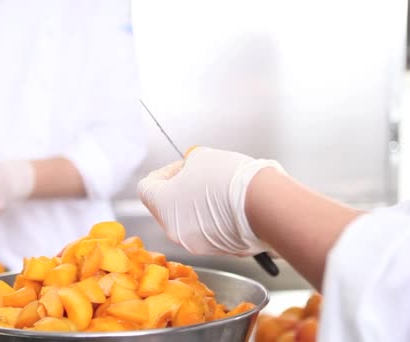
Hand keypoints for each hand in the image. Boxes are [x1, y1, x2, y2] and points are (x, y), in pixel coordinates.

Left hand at [137, 147, 284, 255]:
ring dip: (199, 205)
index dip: (162, 173)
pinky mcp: (219, 250)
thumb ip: (188, 165)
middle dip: (181, 189)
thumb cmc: (228, 179)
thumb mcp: (201, 158)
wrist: (263, 204)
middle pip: (167, 207)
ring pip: (190, 221)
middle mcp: (175, 231)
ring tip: (221, 189)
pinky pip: (209, 231)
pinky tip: (232, 204)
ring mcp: (197, 244)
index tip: (180, 167)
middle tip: (201, 175)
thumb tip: (191, 169)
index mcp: (163, 207)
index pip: (146, 188)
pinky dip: (216, 218)